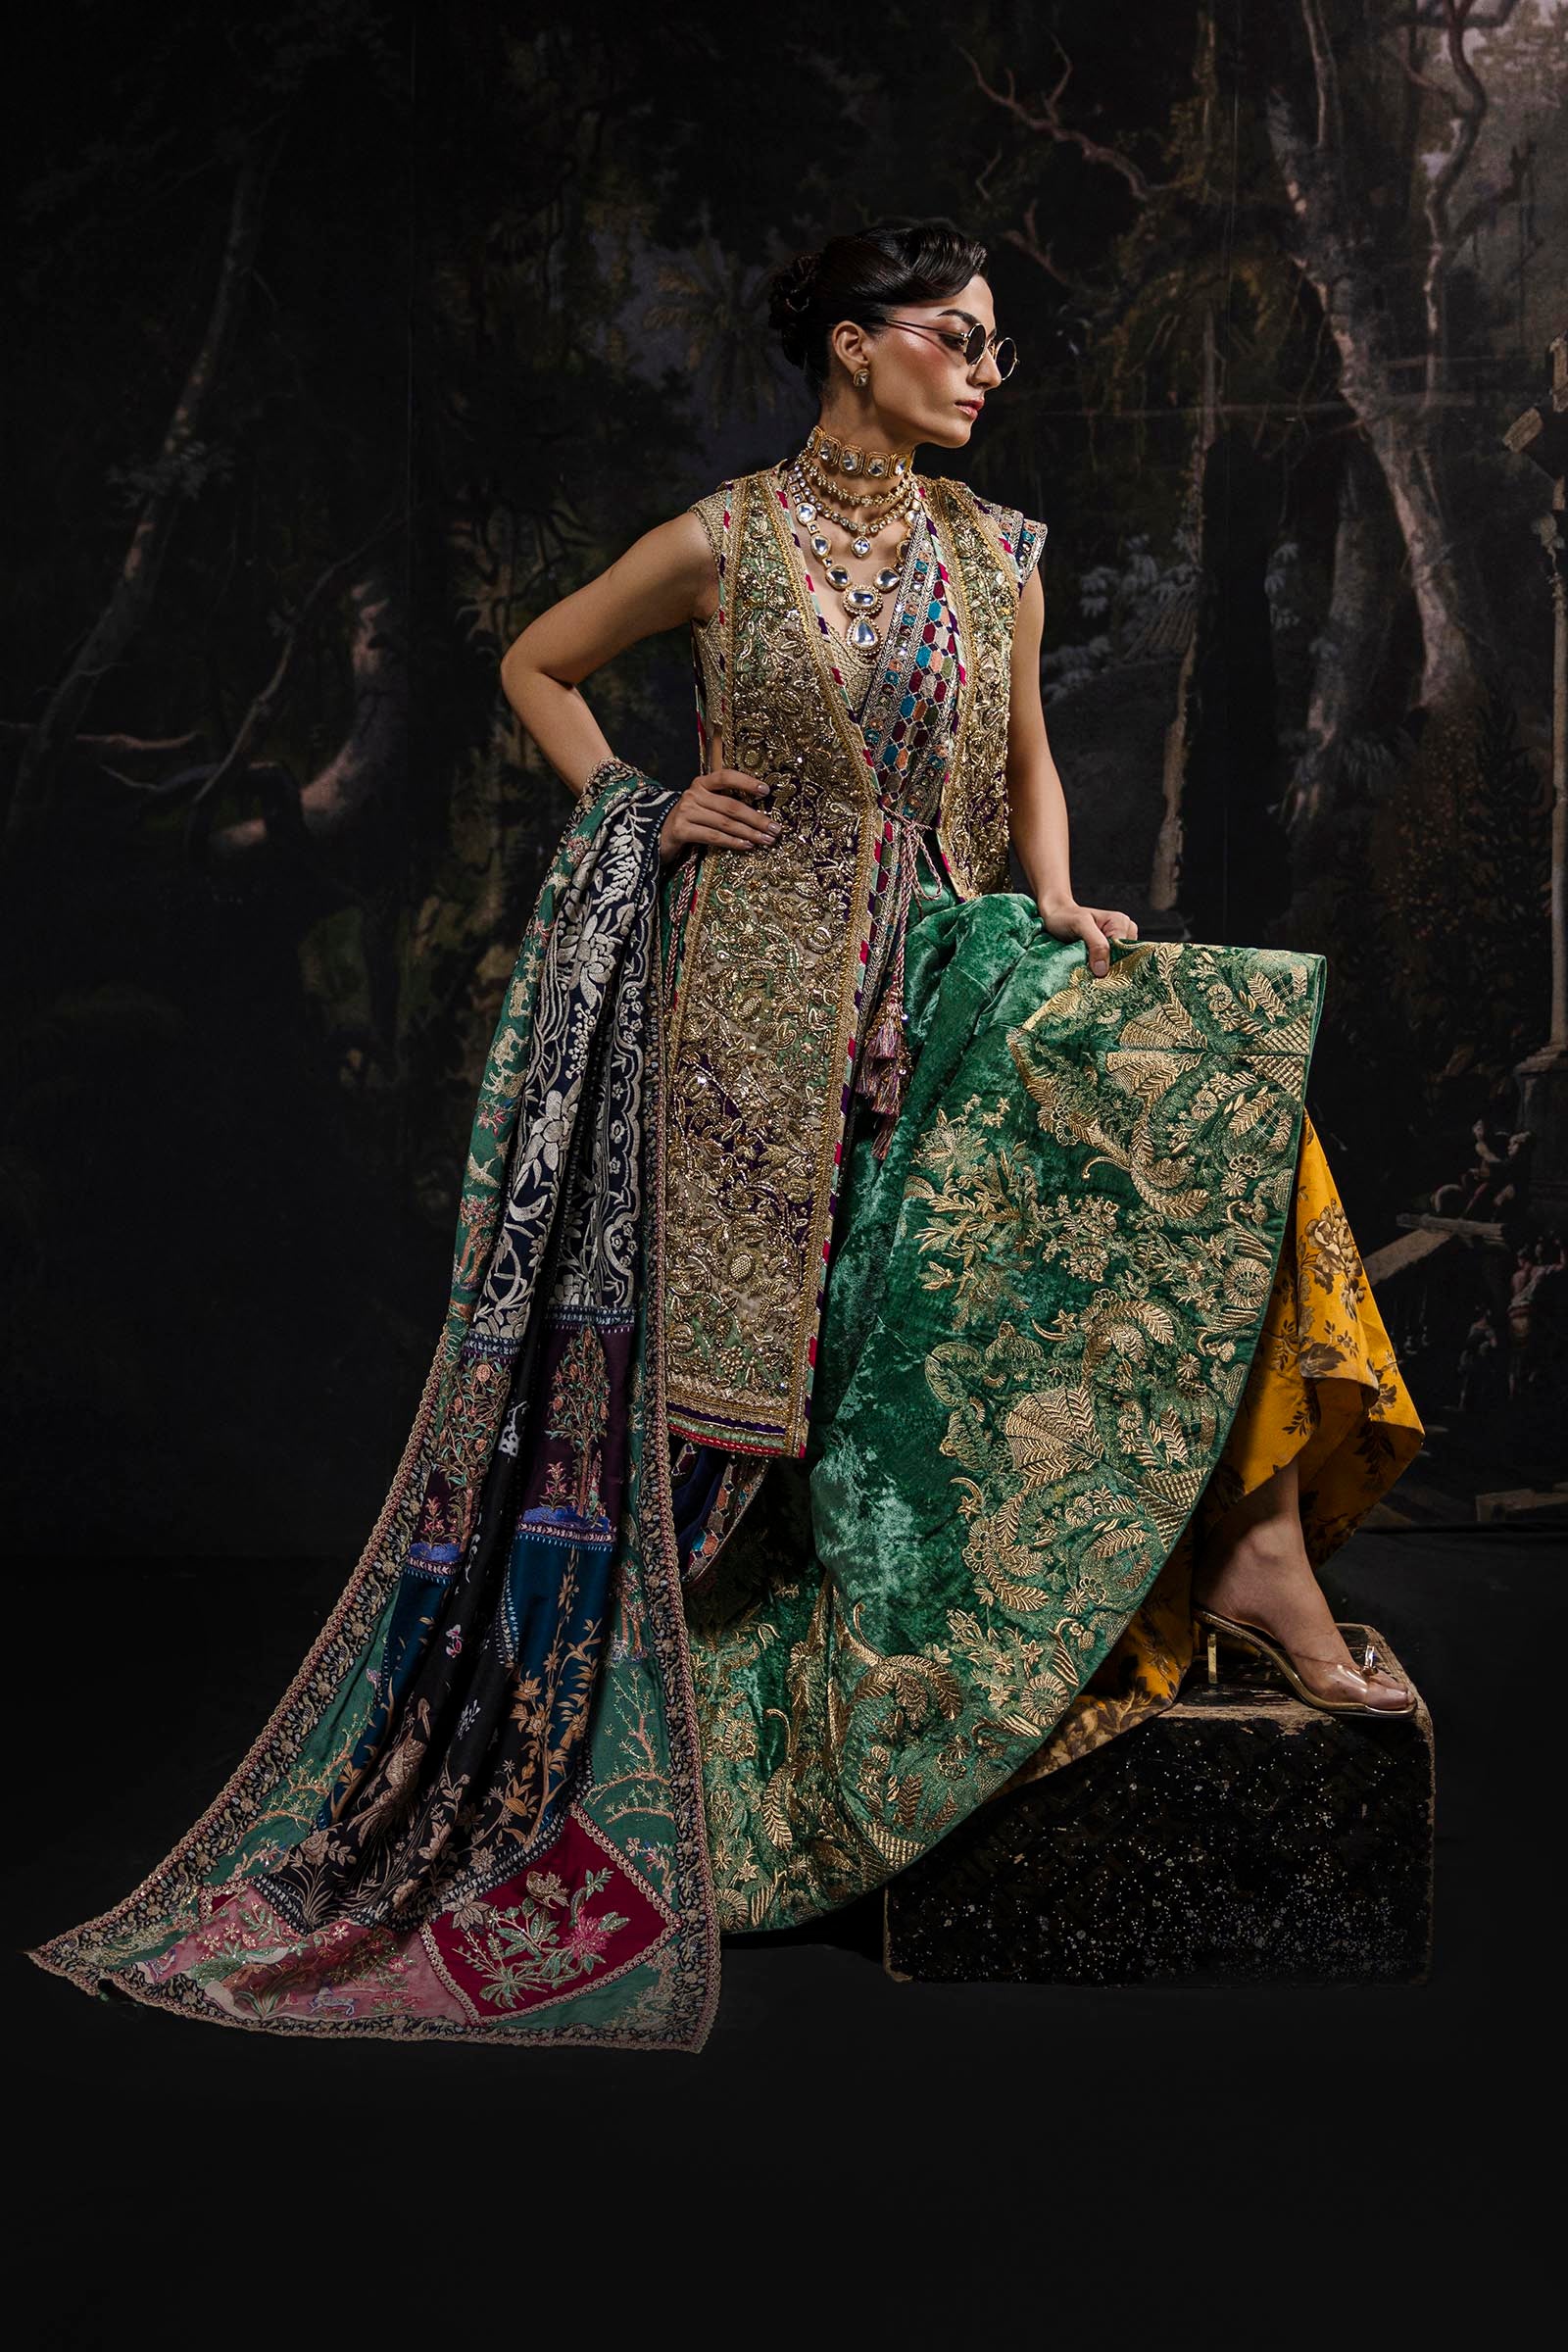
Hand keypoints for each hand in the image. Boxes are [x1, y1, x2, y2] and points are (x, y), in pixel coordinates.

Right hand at [658, 727, 779, 866]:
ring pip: (725, 823)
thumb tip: (760, 812)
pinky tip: (746, 846)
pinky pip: (713, 837)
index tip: (766, 791)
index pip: (726, 777)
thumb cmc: (689, 820)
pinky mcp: (681, 830)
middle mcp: (693, 794)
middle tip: (776, 829)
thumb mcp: (704, 805)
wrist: (657, 835)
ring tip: (766, 840)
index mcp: (701, 783)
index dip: (747, 782)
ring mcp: (686, 811)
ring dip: (749, 833)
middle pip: (731, 806)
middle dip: (757, 819)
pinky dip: (732, 842)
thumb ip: (724, 802)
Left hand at [1038, 899, 1138, 977]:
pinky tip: (1088, 970)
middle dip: (1107, 969)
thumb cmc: (1066, 917)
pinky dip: (1098, 971)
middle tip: (1089, 973)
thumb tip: (1103, 970)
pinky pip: (1108, 966)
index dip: (1111, 964)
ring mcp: (1117, 944)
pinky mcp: (1109, 952)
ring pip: (1115, 965)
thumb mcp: (1080, 924)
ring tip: (1087, 969)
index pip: (1124, 951)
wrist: (1055, 916)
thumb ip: (1096, 943)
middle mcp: (1124, 932)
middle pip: (1122, 959)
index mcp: (1121, 923)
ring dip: (1102, 971)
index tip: (1096, 974)